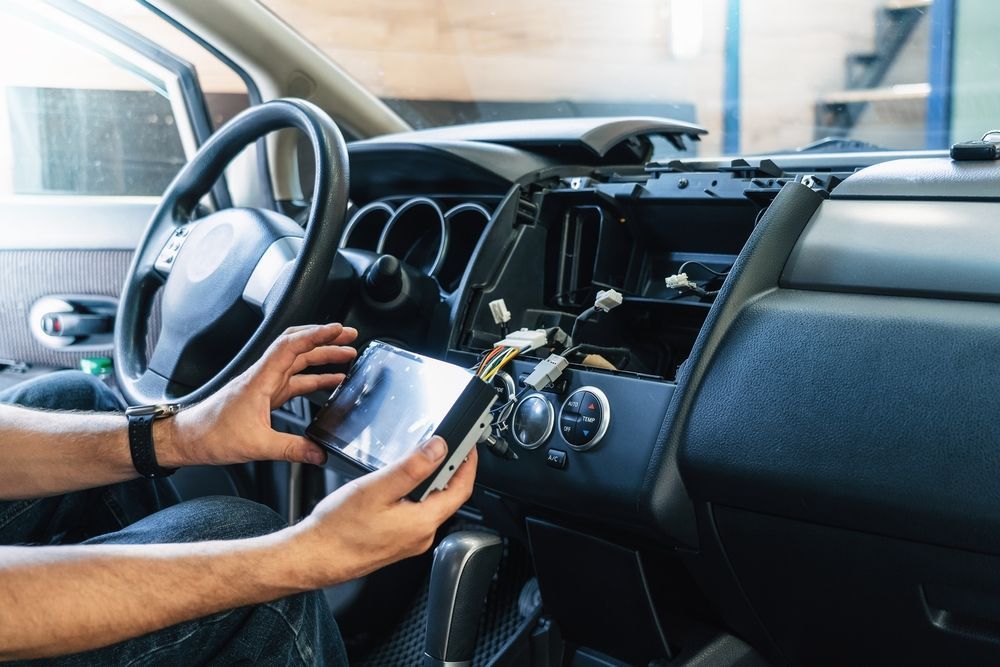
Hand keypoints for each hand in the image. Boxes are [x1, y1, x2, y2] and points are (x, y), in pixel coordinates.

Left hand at [162, 323, 357, 466]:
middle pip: (299, 348)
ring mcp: (264, 385)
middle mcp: (263, 377)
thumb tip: (319, 453)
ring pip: (298, 363)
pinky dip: (314, 378)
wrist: (187, 439)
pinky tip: (329, 383)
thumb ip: (292, 449)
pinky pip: (295, 381)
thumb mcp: (256, 446)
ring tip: (347, 355)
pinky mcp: (264, 396)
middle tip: (349, 336)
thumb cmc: (210, 435)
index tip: (337, 329)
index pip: (291, 346)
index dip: (316, 334)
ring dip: (322, 357)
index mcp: (260, 380)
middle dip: (325, 339)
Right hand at [288, 436, 478, 585]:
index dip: (468, 463)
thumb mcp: (376, 488)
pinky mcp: (397, 544)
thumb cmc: (338, 529)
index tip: (468, 445)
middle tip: (445, 446)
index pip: (461, 489)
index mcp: (423, 523)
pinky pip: (415, 516)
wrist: (314, 557)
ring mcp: (409, 542)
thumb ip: (411, 468)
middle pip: (448, 497)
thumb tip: (439, 449)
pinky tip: (398, 487)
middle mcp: (421, 536)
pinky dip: (415, 497)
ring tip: (421, 461)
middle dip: (449, 470)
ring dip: (430, 483)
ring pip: (430, 506)